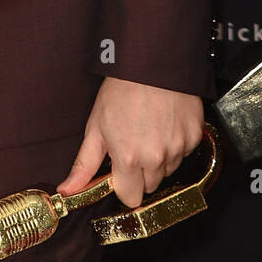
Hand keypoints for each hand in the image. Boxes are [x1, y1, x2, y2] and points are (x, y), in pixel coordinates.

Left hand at [56, 78, 203, 208]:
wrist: (151, 63)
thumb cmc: (121, 91)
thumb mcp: (96, 126)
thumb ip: (84, 164)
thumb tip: (67, 190)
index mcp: (129, 159)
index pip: (130, 198)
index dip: (124, 186)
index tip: (120, 171)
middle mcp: (156, 158)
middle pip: (150, 185)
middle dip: (141, 172)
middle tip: (133, 144)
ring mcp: (178, 148)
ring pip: (168, 170)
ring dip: (159, 159)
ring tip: (149, 130)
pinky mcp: (194, 137)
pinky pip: (183, 153)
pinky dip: (175, 144)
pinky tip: (164, 124)